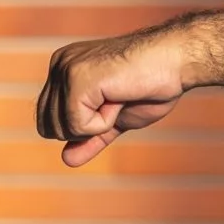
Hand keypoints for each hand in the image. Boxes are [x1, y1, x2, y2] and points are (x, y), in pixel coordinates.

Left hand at [36, 12, 223, 166]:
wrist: (175, 62)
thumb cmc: (150, 86)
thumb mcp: (113, 120)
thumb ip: (88, 138)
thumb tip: (66, 161)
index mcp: (63, 70)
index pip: (48, 120)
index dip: (82, 128)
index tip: (112, 102)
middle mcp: (59, 65)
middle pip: (48, 127)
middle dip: (85, 128)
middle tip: (116, 101)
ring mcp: (66, 69)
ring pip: (61, 128)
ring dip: (98, 123)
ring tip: (118, 97)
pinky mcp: (76, 78)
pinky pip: (78, 125)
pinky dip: (104, 122)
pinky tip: (119, 98)